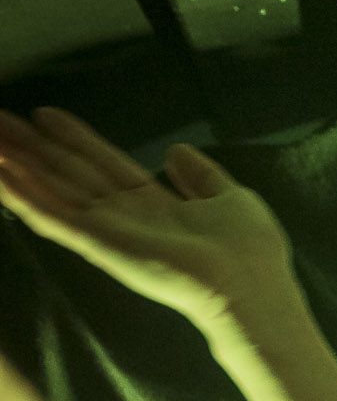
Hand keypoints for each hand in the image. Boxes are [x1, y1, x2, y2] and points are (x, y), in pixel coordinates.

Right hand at [0, 106, 293, 330]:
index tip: (46, 113)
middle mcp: (124, 218)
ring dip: (15, 165)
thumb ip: (201, 175)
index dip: (75, 138)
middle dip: (31, 146)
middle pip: (67, 172)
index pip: (103, 164)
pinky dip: (21, 194)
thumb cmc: (250, 252)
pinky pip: (51, 216)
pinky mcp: (98, 244)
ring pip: (50, 190)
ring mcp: (108, 232)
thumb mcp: (230, 197)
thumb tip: (176, 150)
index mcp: (154, 206)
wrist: (250, 286)